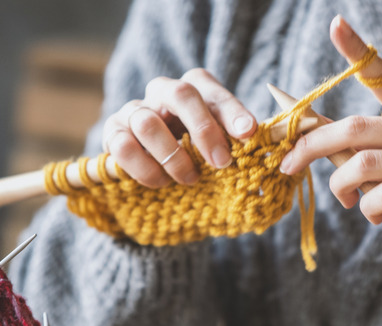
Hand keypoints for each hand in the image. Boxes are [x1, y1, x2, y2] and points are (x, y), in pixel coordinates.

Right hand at [102, 69, 256, 186]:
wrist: (158, 169)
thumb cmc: (199, 152)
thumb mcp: (222, 145)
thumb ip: (240, 144)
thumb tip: (268, 156)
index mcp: (194, 87)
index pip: (213, 90)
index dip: (232, 111)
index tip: (249, 133)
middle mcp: (163, 91)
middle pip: (181, 94)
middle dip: (204, 130)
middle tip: (222, 163)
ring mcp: (134, 110)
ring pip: (147, 123)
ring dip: (173, 156)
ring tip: (190, 179)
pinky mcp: (112, 133)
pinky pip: (122, 147)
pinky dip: (145, 168)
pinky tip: (161, 182)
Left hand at [280, 16, 381, 297]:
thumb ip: (368, 146)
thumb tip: (315, 137)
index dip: (358, 51)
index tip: (335, 24)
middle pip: (356, 127)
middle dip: (312, 146)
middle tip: (288, 165)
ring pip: (364, 164)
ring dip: (340, 186)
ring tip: (346, 199)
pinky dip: (367, 208)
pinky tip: (373, 215)